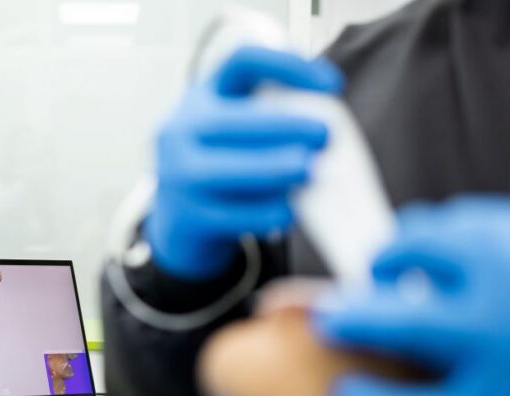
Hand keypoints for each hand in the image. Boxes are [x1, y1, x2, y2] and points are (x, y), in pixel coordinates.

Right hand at [145, 46, 343, 279]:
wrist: (178, 218)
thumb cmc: (224, 163)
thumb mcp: (234, 129)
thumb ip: (269, 118)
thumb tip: (326, 125)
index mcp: (201, 97)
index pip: (243, 62)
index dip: (289, 66)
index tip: (333, 85)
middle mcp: (180, 130)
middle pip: (234, 120)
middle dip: (285, 126)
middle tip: (324, 135)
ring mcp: (176, 174)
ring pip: (229, 170)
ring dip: (275, 168)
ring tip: (309, 170)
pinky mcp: (186, 216)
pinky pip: (231, 214)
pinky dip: (264, 211)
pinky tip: (288, 211)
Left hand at [313, 93, 509, 395]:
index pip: (433, 226)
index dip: (407, 242)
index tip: (401, 258)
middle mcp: (508, 290)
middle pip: (400, 263)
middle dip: (370, 272)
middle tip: (347, 293)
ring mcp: (499, 358)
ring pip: (395, 326)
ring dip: (352, 322)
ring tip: (330, 327)